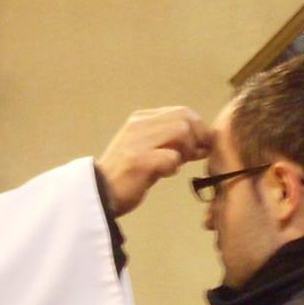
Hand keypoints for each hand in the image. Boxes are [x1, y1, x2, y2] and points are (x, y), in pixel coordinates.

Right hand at [96, 107, 210, 215]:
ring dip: (187, 150)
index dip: (199, 128)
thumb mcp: (149, 150)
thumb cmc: (127, 174)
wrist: (99, 193)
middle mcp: (139, 124)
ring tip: (176, 164)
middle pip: (185, 118)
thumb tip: (204, 144)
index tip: (201, 146)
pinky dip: (174, 167)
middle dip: (198, 137)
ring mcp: (138, 142)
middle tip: (195, 155)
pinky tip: (164, 174)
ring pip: (181, 132)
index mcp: (142, 119)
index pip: (182, 111)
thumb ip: (172, 143)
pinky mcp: (139, 161)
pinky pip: (171, 157)